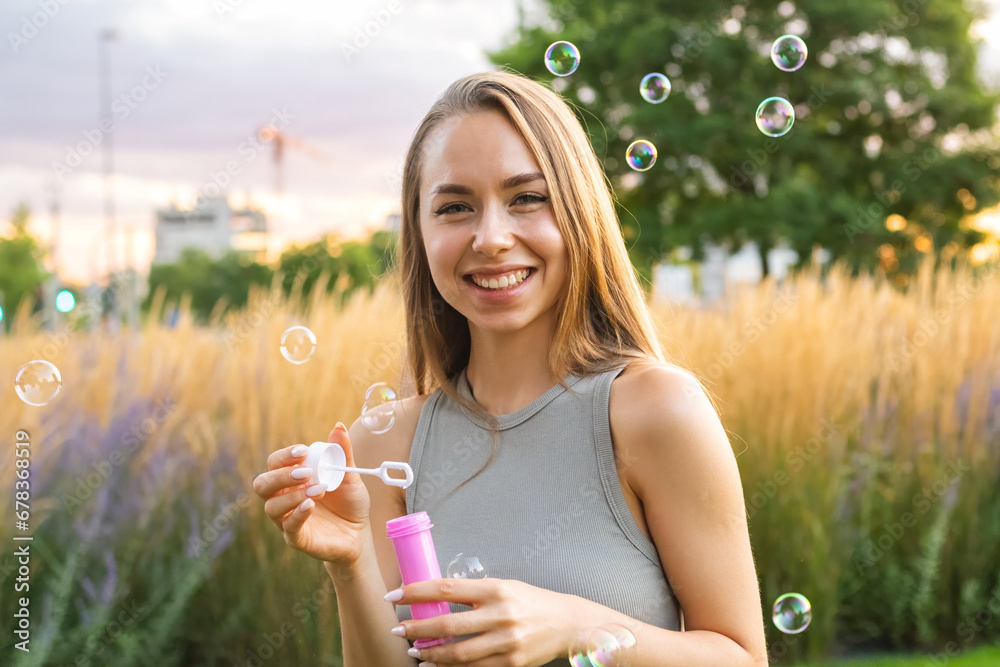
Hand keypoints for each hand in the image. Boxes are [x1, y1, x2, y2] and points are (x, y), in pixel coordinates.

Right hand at [253, 423, 370, 565]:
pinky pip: (288, 528)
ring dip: (293, 495)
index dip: (284, 456)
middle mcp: (283, 498)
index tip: (303, 451)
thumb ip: (342, 453)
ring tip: (318, 491)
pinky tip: (310, 505)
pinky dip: (297, 515)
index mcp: (291, 480)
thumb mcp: (349, 475)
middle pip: (262, 484)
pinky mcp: (297, 539)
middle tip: (306, 473)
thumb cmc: (349, 502)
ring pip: (271, 506)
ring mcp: (287, 520)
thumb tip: (338, 426)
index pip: (274, 464)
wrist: (360, 533)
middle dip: (281, 476)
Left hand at [388, 578, 579, 665]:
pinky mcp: (510, 664)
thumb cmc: (531, 602)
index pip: (446, 588)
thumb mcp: (504, 587)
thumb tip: (434, 598)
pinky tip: (435, 666)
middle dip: (416, 628)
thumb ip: (473, 593)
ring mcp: (505, 642)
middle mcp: (499, 615)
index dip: (416, 592)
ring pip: (456, 653)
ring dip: (429, 654)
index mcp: (495, 589)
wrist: (567, 623)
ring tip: (415, 651)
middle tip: (398, 630)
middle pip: (447, 624)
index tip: (395, 595)